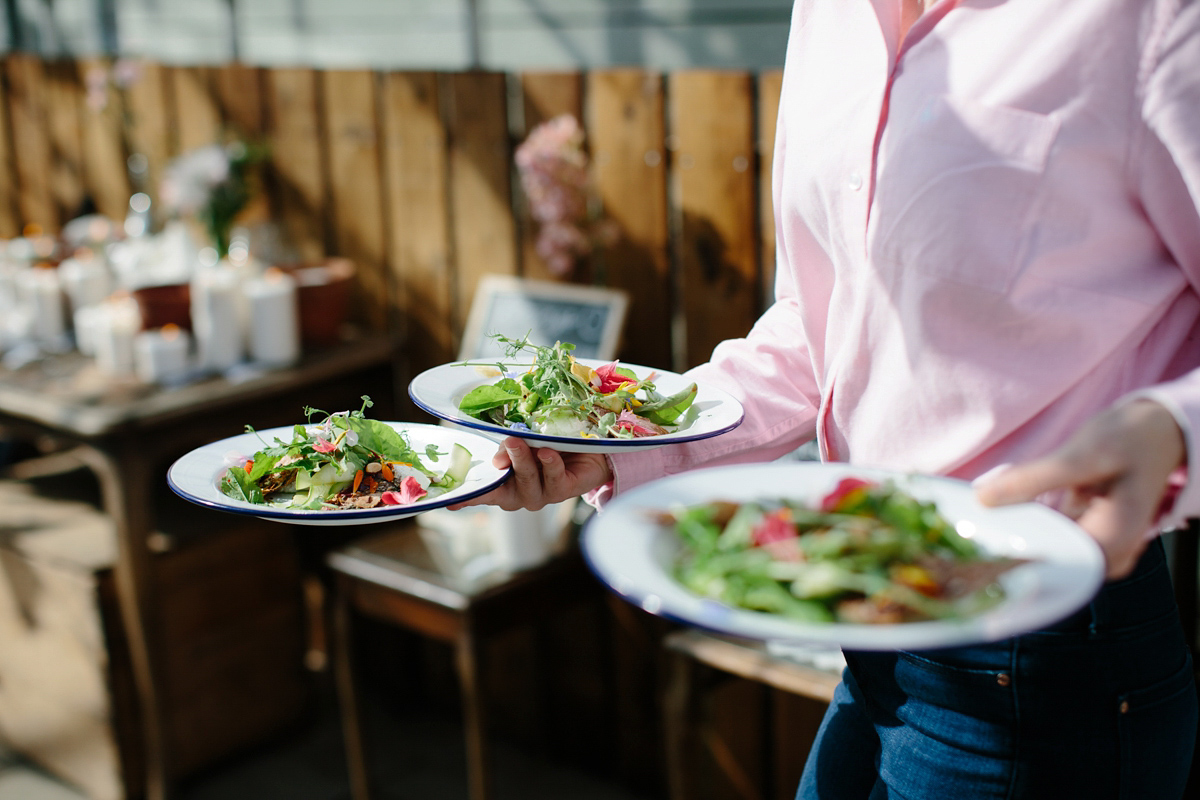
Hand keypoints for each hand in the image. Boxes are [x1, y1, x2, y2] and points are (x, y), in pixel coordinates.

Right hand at [447, 437, 613, 511]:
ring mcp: (542, 495)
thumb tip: (497, 460)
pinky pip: (554, 479)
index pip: (482, 493)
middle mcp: (520, 494)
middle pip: (504, 488)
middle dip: (505, 464)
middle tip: (507, 443)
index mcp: (505, 484)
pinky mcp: (564, 491)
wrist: (590, 446)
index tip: (449, 502)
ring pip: (527, 481)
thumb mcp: (524, 440)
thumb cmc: (549, 442)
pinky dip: (550, 464)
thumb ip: (508, 449)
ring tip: (521, 441)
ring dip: (524, 460)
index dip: (466, 498)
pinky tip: (549, 453)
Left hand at [974, 399, 1185, 578]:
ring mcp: (1094, 546)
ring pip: (1046, 554)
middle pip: (1049, 567)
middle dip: (1008, 553)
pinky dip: (1023, 528)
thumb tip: (983, 499)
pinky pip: (1047, 538)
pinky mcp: (1081, 534)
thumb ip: (1034, 479)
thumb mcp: (1082, 454)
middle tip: (967, 538)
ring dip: (1012, 540)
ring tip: (975, 528)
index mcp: (1113, 542)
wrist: (1156, 431)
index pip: (1057, 571)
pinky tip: (995, 516)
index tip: (976, 558)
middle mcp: (1107, 554)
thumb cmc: (1129, 439)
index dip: (1015, 568)